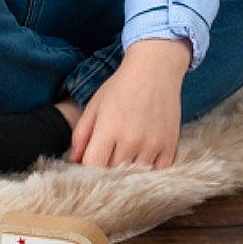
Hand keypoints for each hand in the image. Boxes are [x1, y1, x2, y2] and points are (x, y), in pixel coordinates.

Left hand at [68, 38, 189, 169]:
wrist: (156, 69)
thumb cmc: (121, 86)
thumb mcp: (95, 105)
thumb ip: (81, 134)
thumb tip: (73, 160)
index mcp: (109, 128)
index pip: (93, 165)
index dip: (88, 167)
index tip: (88, 162)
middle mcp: (132, 139)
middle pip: (113, 172)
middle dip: (106, 168)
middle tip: (107, 156)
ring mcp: (153, 144)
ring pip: (135, 174)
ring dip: (128, 169)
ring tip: (125, 153)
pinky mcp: (170, 145)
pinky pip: (157, 171)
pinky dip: (149, 168)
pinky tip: (143, 155)